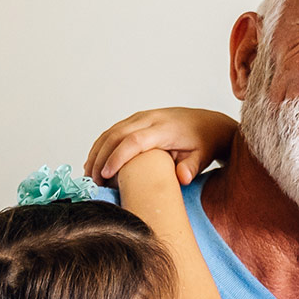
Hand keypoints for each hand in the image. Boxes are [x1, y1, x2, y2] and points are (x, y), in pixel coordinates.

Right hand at [84, 108, 238, 185]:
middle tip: (93, 181)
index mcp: (164, 128)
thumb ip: (192, 167)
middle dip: (101, 158)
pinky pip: (114, 131)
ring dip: (97, 152)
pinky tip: (94, 163)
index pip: (134, 140)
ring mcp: (141, 117)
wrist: (208, 124)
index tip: (106, 174)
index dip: (118, 156)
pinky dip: (101, 146)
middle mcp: (150, 118)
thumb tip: (182, 178)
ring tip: (89, 175)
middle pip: (117, 134)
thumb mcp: (203, 156)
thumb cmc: (204, 143)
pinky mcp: (137, 120)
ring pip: (111, 131)